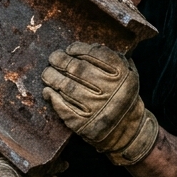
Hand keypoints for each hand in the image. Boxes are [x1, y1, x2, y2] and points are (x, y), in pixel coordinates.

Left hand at [42, 42, 158, 165]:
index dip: (78, 49)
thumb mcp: (128, 75)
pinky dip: (52, 96)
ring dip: (52, 76)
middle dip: (60, 60)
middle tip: (53, 57)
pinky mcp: (83, 123)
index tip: (69, 49)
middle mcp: (109, 90)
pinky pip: (62, 106)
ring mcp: (95, 107)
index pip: (95, 54)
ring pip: (66, 86)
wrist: (126, 131)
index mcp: (121, 75)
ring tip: (47, 73)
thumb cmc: (121, 97)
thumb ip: (114, 59)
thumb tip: (90, 46)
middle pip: (77, 69)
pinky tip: (48, 91)